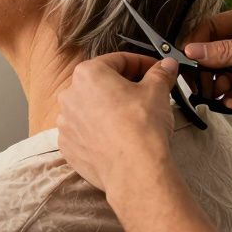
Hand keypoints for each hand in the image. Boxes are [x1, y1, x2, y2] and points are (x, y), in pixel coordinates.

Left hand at [57, 53, 179, 191]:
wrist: (134, 170)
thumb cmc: (142, 127)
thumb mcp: (157, 91)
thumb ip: (160, 73)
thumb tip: (165, 66)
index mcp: (88, 74)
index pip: (118, 60)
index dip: (141, 63)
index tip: (154, 70)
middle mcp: (70, 95)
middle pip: (100, 84)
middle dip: (123, 87)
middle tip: (145, 94)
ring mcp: (66, 123)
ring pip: (89, 109)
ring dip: (108, 110)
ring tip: (131, 120)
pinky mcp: (68, 146)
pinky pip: (84, 132)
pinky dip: (98, 132)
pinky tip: (116, 138)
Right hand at [183, 4, 231, 119]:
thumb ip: (227, 51)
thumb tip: (192, 50)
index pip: (212, 27)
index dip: (195, 42)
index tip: (183, 59)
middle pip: (212, 52)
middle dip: (203, 68)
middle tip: (197, 82)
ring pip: (220, 74)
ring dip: (214, 85)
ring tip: (220, 94)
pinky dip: (227, 98)